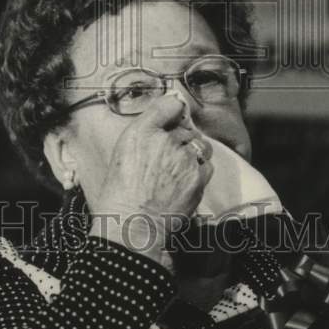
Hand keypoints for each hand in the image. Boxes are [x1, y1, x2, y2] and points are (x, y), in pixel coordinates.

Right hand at [89, 92, 213, 266]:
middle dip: (180, 138)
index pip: (169, 104)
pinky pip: (207, 165)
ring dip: (193, 153)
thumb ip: (145, 128)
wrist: (133, 224)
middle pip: (186, 128)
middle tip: (168, 156)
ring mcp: (185, 158)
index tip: (172, 115)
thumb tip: (166, 111)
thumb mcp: (123, 151)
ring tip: (178, 170)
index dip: (173, 109)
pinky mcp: (198, 177)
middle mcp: (166, 139)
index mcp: (142, 131)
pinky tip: (184, 182)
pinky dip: (199, 171)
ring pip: (200, 145)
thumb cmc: (121, 191)